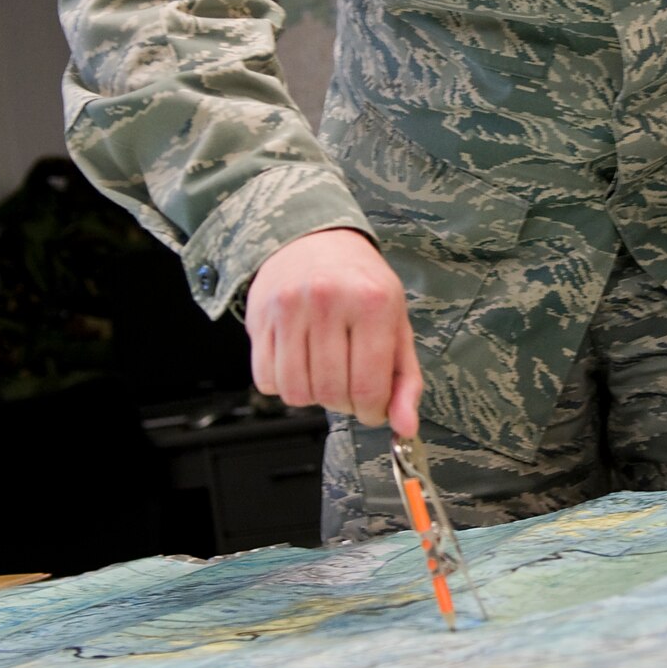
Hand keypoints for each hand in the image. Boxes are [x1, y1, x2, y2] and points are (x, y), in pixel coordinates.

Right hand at [246, 228, 421, 437]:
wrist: (317, 239)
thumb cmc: (361, 284)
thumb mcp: (397, 323)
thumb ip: (406, 379)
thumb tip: (405, 428)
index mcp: (373, 303)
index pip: (369, 387)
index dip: (372, 412)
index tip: (373, 408)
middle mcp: (329, 300)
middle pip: (331, 393)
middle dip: (344, 403)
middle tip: (349, 386)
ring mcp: (290, 308)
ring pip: (296, 392)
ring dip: (312, 396)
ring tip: (324, 373)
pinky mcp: (259, 317)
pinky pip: (266, 380)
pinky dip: (283, 384)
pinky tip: (299, 363)